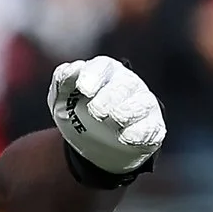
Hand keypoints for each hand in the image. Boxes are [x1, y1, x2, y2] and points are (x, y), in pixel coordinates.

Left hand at [48, 58, 165, 181]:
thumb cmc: (77, 112)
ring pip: (142, 104)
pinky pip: (151, 128)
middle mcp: (128, 84)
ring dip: (127, 112)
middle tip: (96, 112)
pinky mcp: (152, 127)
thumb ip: (62, 80)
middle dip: (109, 97)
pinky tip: (125, 137)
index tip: (84, 89)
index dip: (94, 75)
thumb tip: (72, 69)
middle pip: (124, 84)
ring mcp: (142, 105)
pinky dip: (139, 133)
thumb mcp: (61, 98)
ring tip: (114, 119)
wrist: (91, 145)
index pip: (103, 66)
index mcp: (105, 72)